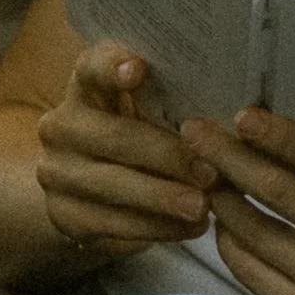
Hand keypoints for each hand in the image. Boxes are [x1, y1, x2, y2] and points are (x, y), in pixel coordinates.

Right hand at [36, 43, 218, 254]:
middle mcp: (63, 124)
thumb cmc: (140, 133)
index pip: (92, 66)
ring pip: (113, 185)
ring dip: (163, 198)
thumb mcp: (151, 110)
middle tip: (211, 173)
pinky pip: (112, 224)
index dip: (112, 66)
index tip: (138, 69)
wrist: (89, 186)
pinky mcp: (63, 214)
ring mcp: (57, 172)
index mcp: (87, 85)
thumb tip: (237, 116)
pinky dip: (156, 228)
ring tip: (203, 207)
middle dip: (168, 156)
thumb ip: (175, 102)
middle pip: (115, 137)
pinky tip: (189, 228)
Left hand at [183, 108, 294, 294]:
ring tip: (202, 177)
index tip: (242, 114)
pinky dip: (230, 244)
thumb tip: (279, 143)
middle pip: (274, 189)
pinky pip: (250, 272)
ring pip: (252, 231)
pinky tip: (224, 227)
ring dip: (220, 199)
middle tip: (194, 132)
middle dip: (227, 156)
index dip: (277, 134)